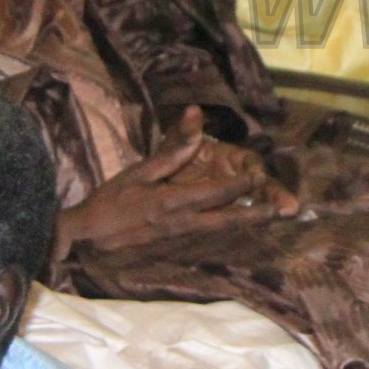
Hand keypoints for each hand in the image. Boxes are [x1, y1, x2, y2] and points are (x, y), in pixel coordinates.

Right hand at [57, 108, 297, 257]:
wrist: (87, 238)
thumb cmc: (110, 201)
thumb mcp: (138, 172)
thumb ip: (172, 152)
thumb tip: (195, 118)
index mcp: (171, 202)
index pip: (215, 194)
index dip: (241, 187)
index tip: (260, 176)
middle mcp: (180, 225)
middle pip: (226, 220)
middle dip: (254, 215)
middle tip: (280, 209)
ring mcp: (178, 242)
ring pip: (220, 233)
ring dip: (245, 225)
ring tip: (270, 218)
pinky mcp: (174, 250)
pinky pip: (206, 241)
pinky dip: (226, 235)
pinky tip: (240, 230)